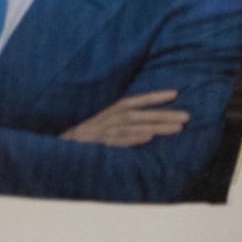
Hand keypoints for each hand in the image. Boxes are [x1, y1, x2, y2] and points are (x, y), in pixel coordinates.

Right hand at [63, 89, 190, 147]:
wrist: (53, 147)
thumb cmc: (79, 136)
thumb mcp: (97, 123)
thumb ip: (116, 120)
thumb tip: (142, 123)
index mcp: (107, 111)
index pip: (134, 101)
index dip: (153, 97)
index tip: (175, 94)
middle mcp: (106, 118)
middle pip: (139, 114)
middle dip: (164, 115)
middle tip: (187, 116)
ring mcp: (101, 131)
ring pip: (133, 127)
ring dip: (155, 127)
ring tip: (177, 129)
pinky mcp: (95, 145)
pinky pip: (116, 142)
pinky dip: (131, 139)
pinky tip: (147, 139)